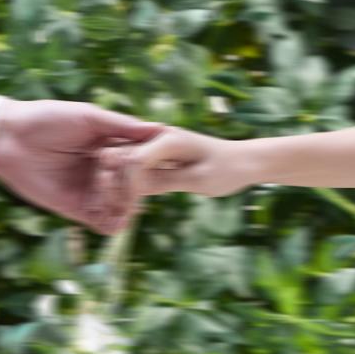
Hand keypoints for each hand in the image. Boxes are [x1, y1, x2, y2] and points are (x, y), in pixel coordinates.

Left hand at [0, 100, 164, 235]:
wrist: (9, 137)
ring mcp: (90, 191)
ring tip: (121, 193)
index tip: (164, 161)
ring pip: (121, 207)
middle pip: (134, 187)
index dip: (153, 163)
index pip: (141, 160)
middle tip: (135, 178)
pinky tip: (117, 213)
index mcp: (109, 147)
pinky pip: (101, 223)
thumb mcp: (89, 117)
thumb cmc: (48, 119)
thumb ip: (123, 126)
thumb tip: (160, 129)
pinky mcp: (74, 208)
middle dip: (140, 186)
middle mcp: (102, 171)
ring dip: (128, 204)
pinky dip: (114, 222)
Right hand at [101, 125, 256, 200]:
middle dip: (112, 185)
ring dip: (115, 188)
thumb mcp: (199, 179)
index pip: (132, 160)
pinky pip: (133, 172)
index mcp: (166, 138)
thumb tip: (133, 187)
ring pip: (120, 165)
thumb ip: (166, 180)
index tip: (128, 212)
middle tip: (111, 215)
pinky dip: (127, 189)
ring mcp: (153, 148)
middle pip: (119, 158)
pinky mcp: (155, 159)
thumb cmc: (227, 169)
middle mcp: (155, 138)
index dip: (125, 186)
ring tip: (114, 215)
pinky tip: (125, 209)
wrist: (243, 161)